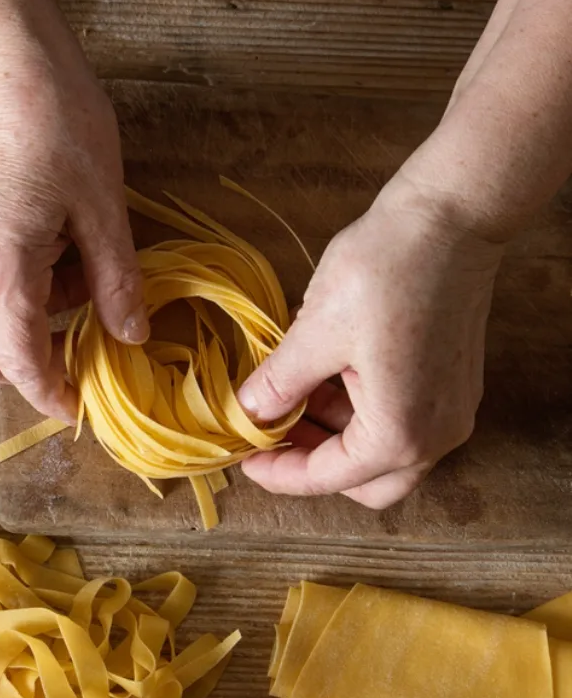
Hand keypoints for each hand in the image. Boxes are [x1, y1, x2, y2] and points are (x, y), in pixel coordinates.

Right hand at [0, 10, 146, 421]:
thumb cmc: (56, 117)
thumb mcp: (103, 205)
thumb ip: (116, 280)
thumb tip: (131, 336)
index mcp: (0, 270)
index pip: (21, 362)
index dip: (50, 394)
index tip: (77, 408)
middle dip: (24, 369)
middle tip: (75, 355)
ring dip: (24, 321)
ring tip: (77, 274)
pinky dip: (9, 289)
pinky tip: (49, 249)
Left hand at [237, 176, 504, 508]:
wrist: (453, 214)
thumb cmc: (385, 270)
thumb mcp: (315, 333)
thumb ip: (278, 386)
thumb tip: (249, 414)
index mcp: (400, 434)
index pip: (327, 477)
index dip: (278, 472)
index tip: (243, 458)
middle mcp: (436, 436)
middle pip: (365, 483)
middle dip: (313, 464)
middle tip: (270, 434)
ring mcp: (451, 412)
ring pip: (383, 455)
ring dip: (334, 437)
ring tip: (289, 398)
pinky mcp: (454, 386)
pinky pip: (402, 423)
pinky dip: (359, 416)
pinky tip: (323, 381)